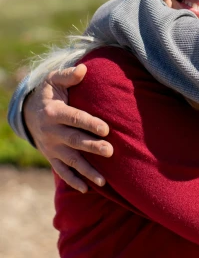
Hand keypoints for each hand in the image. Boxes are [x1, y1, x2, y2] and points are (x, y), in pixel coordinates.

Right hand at [23, 64, 112, 192]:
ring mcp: (51, 147)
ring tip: (103, 181)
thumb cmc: (49, 93)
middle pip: (75, 141)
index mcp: (54, 112)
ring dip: (86, 171)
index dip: (90, 124)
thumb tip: (84, 68)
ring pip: (70, 160)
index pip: (75, 119)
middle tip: (110, 151)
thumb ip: (68, 75)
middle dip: (92, 147)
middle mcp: (51, 132)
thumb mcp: (53, 80)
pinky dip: (73, 181)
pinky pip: (62, 171)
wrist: (29, 113)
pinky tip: (87, 189)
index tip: (106, 129)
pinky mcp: (52, 157)